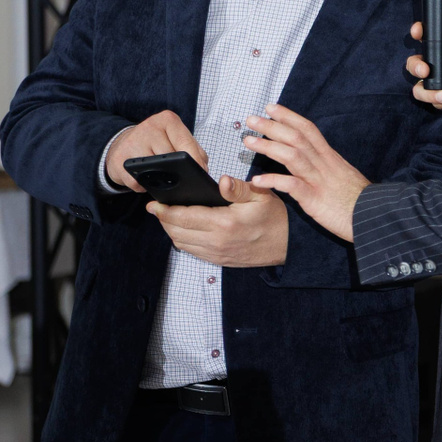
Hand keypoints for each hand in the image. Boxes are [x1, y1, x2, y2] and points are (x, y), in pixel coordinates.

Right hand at [105, 110, 207, 192]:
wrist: (122, 145)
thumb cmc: (155, 143)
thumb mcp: (175, 138)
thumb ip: (194, 150)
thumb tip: (203, 169)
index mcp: (167, 120)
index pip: (186, 142)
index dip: (196, 161)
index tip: (201, 173)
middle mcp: (150, 127)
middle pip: (172, 157)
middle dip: (180, 172)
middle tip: (181, 178)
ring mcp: (133, 142)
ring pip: (156, 170)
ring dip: (162, 180)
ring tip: (161, 176)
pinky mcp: (120, 159)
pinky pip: (139, 181)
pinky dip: (144, 186)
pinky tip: (144, 179)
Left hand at [148, 175, 289, 266]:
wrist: (287, 244)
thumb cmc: (274, 216)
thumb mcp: (260, 195)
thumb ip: (238, 188)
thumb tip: (222, 180)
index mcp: (224, 223)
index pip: (184, 217)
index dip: (165, 210)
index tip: (154, 204)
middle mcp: (217, 242)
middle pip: (177, 232)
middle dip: (163, 219)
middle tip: (157, 208)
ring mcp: (217, 254)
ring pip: (181, 244)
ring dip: (171, 230)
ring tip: (167, 217)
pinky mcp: (219, 260)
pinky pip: (192, 251)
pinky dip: (182, 240)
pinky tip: (183, 229)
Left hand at [244, 106, 369, 242]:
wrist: (375, 217)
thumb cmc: (360, 201)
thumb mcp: (343, 176)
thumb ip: (327, 167)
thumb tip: (314, 161)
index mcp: (330, 157)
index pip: (307, 129)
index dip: (288, 116)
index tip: (271, 108)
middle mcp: (324, 164)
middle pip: (296, 137)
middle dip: (273, 126)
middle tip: (251, 119)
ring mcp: (319, 181)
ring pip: (292, 155)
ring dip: (269, 146)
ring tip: (248, 142)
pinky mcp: (316, 200)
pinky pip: (292, 186)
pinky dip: (274, 181)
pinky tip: (257, 181)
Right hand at [405, 21, 441, 110]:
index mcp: (439, 52)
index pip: (424, 38)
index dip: (418, 32)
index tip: (417, 31)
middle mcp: (432, 67)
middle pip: (413, 65)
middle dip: (415, 67)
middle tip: (424, 71)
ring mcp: (432, 85)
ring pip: (418, 90)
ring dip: (430, 93)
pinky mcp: (438, 101)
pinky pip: (434, 102)